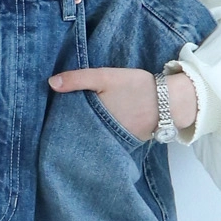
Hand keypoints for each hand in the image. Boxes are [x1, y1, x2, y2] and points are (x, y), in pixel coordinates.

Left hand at [47, 66, 196, 139]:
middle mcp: (102, 136)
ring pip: (91, 138)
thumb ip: (79, 79)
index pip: (68, 124)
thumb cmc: (138, 87)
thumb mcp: (107, 77)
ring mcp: (114, 142)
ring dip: (83, 134)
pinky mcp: (125, 143)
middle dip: (69, 129)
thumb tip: (50, 83)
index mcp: (95, 120)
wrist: (170, 102)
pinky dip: (100, 135)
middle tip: (58, 122)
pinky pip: (106, 140)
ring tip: (74, 125)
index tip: (50, 116)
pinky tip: (95, 128)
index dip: (58, 120)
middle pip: (78, 134)